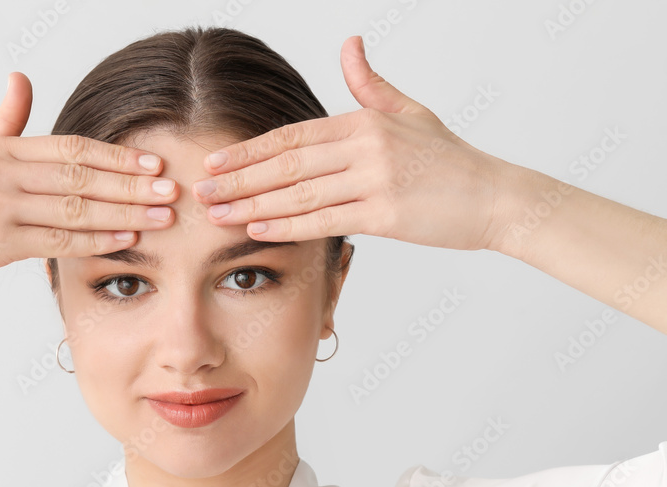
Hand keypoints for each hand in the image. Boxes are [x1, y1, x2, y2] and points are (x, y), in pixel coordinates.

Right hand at [0, 72, 177, 299]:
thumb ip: (3, 120)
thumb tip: (21, 78)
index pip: (71, 148)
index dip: (116, 155)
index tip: (152, 163)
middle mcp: (1, 171)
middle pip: (81, 176)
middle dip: (132, 184)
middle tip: (172, 190)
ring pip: (76, 208)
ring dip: (125, 214)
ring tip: (161, 217)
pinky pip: (57, 241)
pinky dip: (95, 240)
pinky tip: (125, 240)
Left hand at [191, 35, 520, 252]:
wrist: (495, 197)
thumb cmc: (449, 160)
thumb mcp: (409, 112)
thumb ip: (371, 85)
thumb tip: (349, 43)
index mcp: (364, 121)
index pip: (292, 135)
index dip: (250, 149)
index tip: (216, 160)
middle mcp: (366, 146)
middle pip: (287, 163)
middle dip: (238, 179)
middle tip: (201, 189)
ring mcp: (375, 180)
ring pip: (299, 193)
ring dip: (252, 205)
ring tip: (217, 215)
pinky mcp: (386, 214)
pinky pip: (325, 222)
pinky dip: (287, 227)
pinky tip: (257, 230)